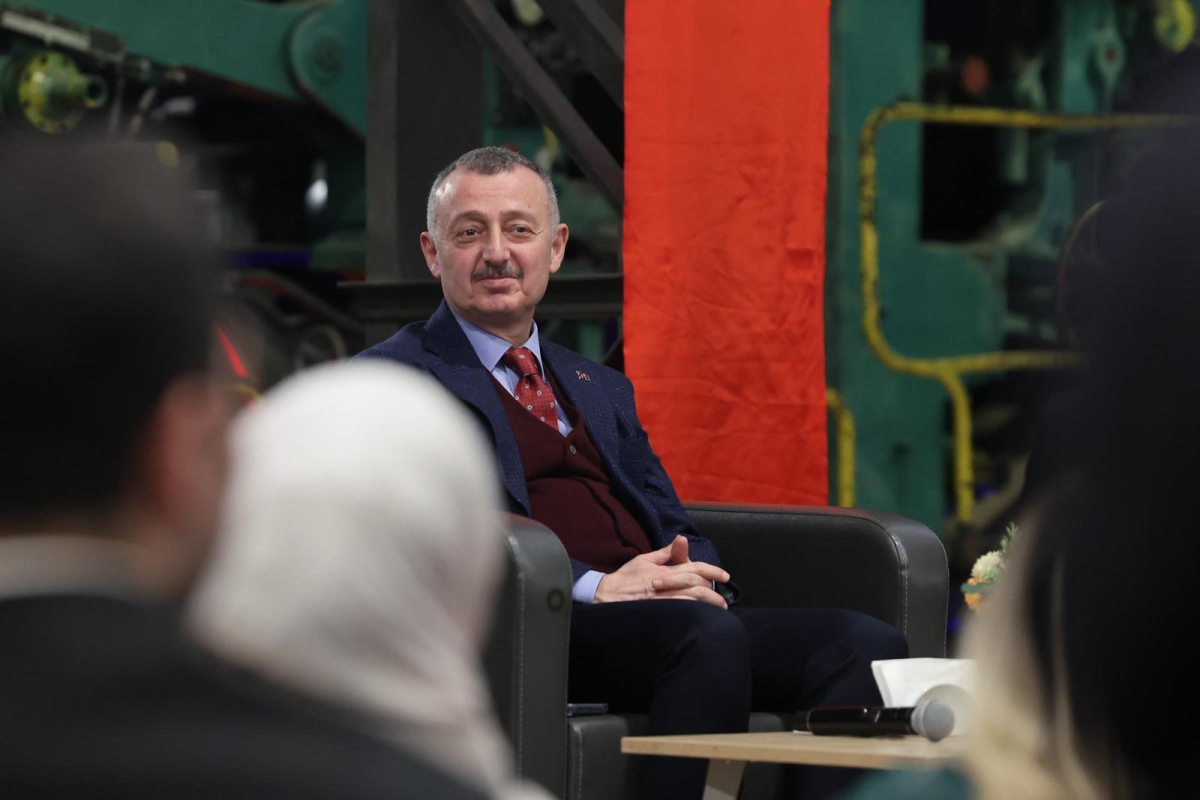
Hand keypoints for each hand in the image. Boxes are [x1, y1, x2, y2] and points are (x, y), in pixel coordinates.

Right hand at [594, 536, 729, 606]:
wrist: (604, 595)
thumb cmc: (625, 577)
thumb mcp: (644, 559)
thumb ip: (665, 553)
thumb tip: (681, 540)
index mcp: (663, 570)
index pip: (693, 568)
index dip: (712, 571)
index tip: (725, 576)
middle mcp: (663, 585)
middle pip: (695, 585)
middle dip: (713, 591)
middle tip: (723, 598)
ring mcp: (660, 601)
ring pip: (690, 601)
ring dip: (707, 605)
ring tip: (718, 609)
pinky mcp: (656, 614)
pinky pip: (679, 614)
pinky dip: (693, 613)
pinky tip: (702, 617)